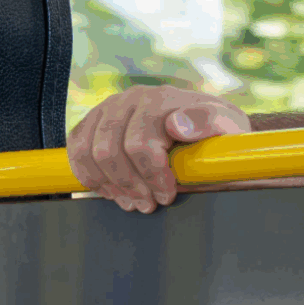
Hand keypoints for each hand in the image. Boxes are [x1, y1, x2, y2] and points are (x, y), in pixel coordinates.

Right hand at [68, 85, 248, 211]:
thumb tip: (177, 125)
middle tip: (148, 206)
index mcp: (161, 99)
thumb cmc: (217, 131)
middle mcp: (132, 99)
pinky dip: (89, 175)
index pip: (140, 144)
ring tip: (131, 202)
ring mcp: (110, 107)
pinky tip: (110, 190)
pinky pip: (76, 148)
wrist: (206, 124)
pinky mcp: (95, 120)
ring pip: (88, 151)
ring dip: (108, 184)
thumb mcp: (228, 126)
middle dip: (129, 185)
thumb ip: (208, 123)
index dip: (152, 176)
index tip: (167, 196)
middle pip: (109, 151)